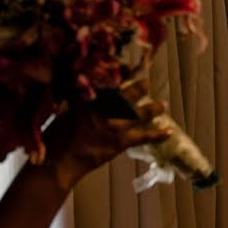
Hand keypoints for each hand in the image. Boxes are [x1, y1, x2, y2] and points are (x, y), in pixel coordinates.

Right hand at [44, 79, 171, 174]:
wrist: (60, 160)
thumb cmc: (58, 135)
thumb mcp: (68, 109)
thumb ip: (83, 100)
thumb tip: (91, 92)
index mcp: (92, 98)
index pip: (112, 80)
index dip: (123, 72)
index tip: (130, 67)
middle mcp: (107, 108)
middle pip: (130, 93)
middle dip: (141, 87)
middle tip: (147, 83)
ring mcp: (116, 125)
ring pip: (141, 113)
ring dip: (154, 108)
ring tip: (163, 105)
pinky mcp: (121, 142)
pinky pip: (144, 137)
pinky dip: (158, 135)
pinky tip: (169, 132)